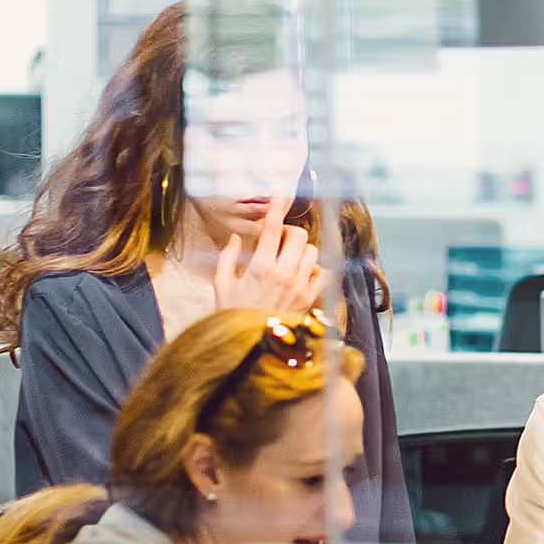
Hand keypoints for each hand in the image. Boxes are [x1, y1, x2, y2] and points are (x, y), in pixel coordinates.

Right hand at [212, 192, 330, 319]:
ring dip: (302, 250)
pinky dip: (314, 268)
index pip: (271, 229)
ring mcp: (300, 287)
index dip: (275, 208)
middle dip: (289, 232)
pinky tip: (301, 273)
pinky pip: (321, 273)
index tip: (278, 195)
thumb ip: (227, 257)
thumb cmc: (234, 315)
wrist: (253, 348)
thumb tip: (236, 237)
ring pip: (313, 252)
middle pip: (299, 236)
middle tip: (279, 240)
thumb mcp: (222, 285)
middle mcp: (284, 275)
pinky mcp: (310, 299)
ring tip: (289, 258)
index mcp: (260, 268)